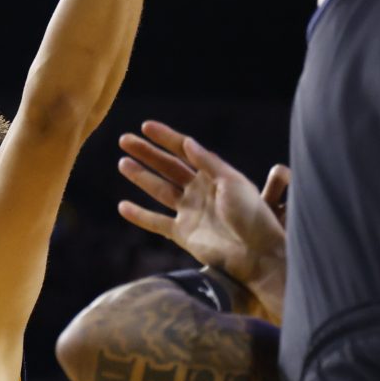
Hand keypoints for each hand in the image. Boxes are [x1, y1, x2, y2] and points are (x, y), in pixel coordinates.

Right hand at [117, 120, 287, 319]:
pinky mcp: (183, 234)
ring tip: (122, 163)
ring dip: (140, 177)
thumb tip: (186, 142)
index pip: (184, 151)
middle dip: (146, 153)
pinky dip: (140, 216)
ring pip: (159, 190)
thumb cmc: (251, 215)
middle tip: (124, 139)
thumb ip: (208, 163)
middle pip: (167, 167)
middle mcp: (199, 190)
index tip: (146, 126)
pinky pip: (156, 222)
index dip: (165, 137)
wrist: (256, 253)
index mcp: (212, 174)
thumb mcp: (233, 182)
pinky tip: (122, 206)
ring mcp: (190, 212)